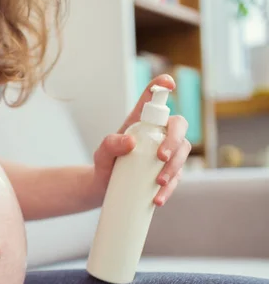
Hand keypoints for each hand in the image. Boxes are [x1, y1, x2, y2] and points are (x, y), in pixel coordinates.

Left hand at [93, 74, 191, 205]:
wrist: (103, 188)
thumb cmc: (104, 164)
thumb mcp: (101, 153)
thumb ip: (110, 144)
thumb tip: (131, 142)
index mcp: (142, 122)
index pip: (154, 99)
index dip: (162, 86)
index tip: (167, 84)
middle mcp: (158, 134)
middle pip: (179, 126)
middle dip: (174, 140)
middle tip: (161, 158)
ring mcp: (166, 153)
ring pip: (183, 152)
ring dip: (174, 168)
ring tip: (158, 183)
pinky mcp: (169, 173)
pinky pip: (177, 178)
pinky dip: (169, 189)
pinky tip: (158, 199)